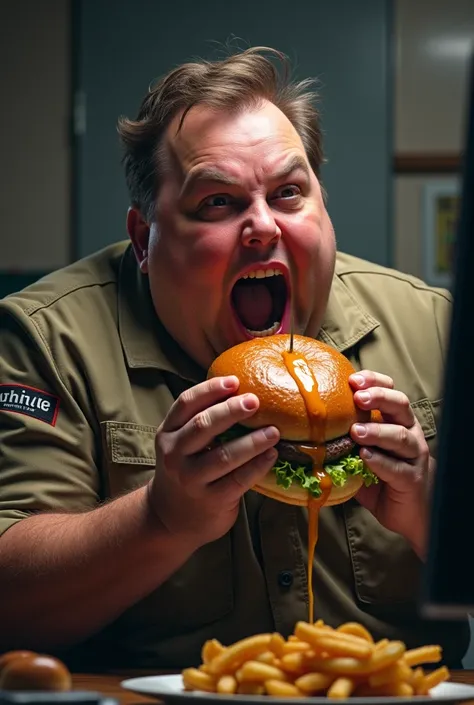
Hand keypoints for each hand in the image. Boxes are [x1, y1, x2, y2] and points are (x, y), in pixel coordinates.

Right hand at [148, 375, 278, 547]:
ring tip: (273, 431)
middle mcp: (174, 455)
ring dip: (252, 441)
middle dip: (231, 411)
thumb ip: (201, 422)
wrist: (170, 519)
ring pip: (223, 456)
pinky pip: (238, 480)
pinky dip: (257, 466)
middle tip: (255, 401)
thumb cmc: (186, 470)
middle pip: (203, 426)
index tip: (234, 381)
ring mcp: (191, 479)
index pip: (186, 404)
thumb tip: (242, 392)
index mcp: (168, 433)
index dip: (210, 390)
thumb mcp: (181, 444)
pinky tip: (272, 455)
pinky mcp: (211, 500)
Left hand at [348, 370, 433, 557]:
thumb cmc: (382, 478)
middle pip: (399, 405)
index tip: (353, 379)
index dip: (374, 381)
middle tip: (357, 397)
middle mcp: (408, 432)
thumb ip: (343, 440)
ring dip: (377, 430)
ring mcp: (413, 455)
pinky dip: (381, 461)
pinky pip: (398, 468)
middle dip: (378, 397)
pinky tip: (365, 457)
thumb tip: (305, 428)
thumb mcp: (360, 453)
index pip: (389, 390)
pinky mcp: (412, 479)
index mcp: (395, 420)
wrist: (411, 512)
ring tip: (356, 431)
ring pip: (400, 435)